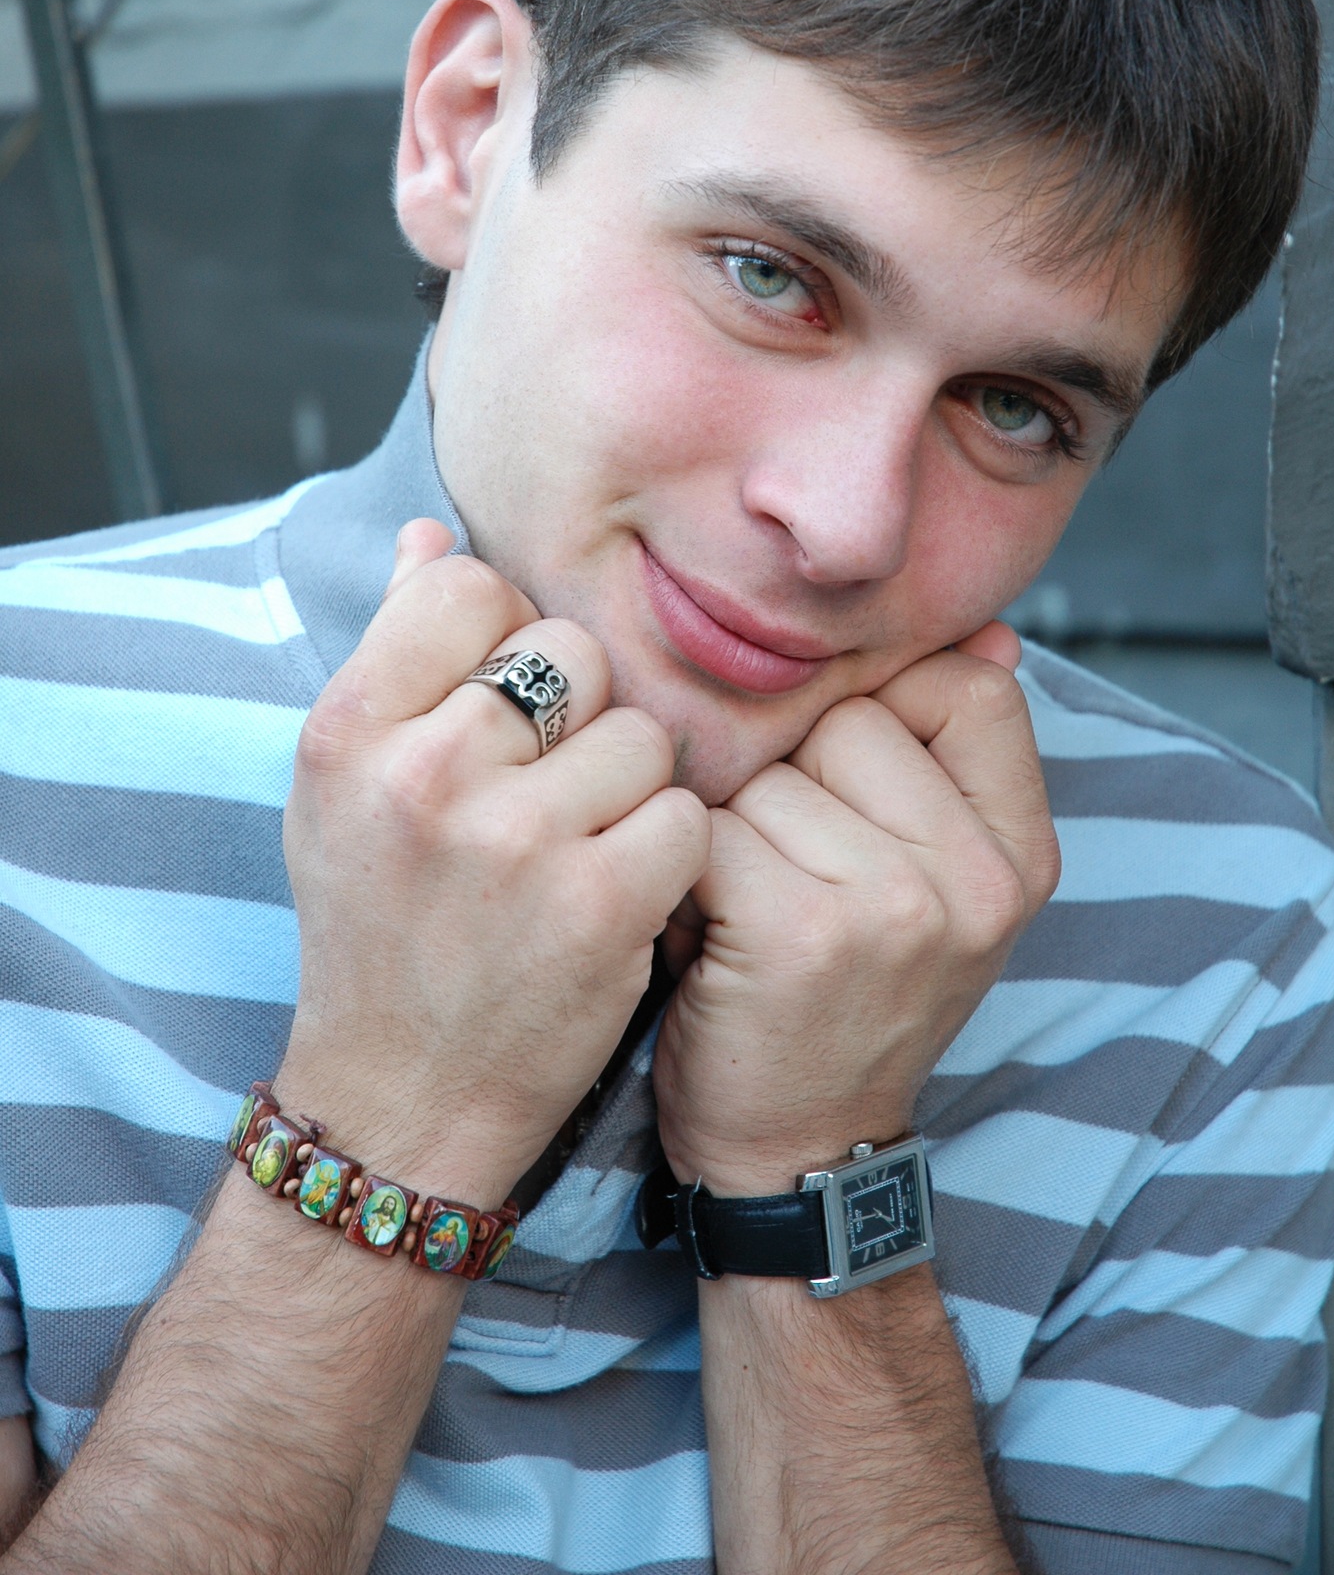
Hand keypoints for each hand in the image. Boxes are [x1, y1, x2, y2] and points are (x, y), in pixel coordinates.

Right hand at [277, 522, 710, 1200]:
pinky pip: (685, 814)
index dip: (503, 636)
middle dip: (577, 715)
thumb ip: (394, 653)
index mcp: (347, 730)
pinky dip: (668, 857)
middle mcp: (424, 773)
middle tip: (541, 795)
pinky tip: (618, 897)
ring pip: (642, 734)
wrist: (401, 1099)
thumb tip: (430, 535)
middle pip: (571, 653)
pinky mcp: (600, 902)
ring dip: (629, 790)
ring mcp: (515, 840)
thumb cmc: (378, 928)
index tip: (500, 707)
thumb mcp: (346, 788)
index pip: (467, 584)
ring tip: (574, 852)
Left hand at [652, 625, 1058, 1194]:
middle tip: (794, 872)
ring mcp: (895, 907)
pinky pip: (712, 828)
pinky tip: (710, 935)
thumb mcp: (936, 885)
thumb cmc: (844, 998)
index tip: (855, 789)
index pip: (968, 687)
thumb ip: (952, 761)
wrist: (798, 1156)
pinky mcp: (799, 932)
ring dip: (735, 831)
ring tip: (752, 908)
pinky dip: (690, 876)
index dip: (890, 712)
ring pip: (770, 772)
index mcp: (1022, 854)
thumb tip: (990, 631)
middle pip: (850, 717)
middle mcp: (977, 880)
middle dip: (796, 780)